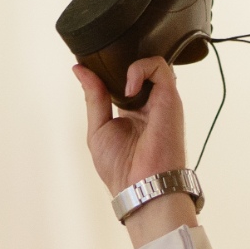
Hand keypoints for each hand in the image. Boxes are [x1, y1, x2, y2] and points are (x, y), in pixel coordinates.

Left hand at [75, 58, 189, 195]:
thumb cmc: (121, 169)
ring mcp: (160, 100)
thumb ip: (93, 97)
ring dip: (128, 65)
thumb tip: (79, 70)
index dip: (107, 69)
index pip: (122, 79)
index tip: (88, 64)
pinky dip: (140, 69)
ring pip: (150, 62)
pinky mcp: (170, 98)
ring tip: (117, 85)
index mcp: (132, 112)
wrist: (141, 187)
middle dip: (118, 61)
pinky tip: (128, 90)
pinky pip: (159, 67)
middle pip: (136, 68)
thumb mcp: (98, 129)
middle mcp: (149, 104)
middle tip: (99, 65)